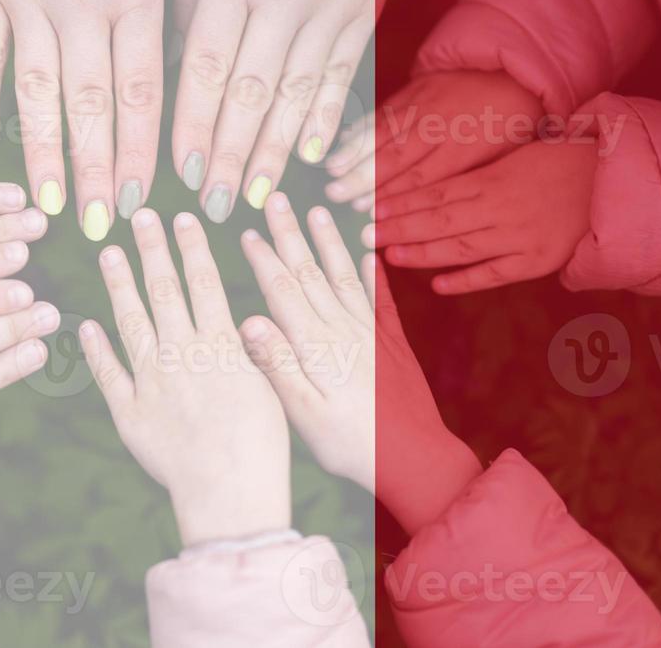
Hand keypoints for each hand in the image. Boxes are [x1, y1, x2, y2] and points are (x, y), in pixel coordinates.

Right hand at [0, 0, 168, 240]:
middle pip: (93, 104)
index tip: (146, 200)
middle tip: (100, 228)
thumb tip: (158, 80)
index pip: (144, 90)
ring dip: (44, 151)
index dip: (145, 151)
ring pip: (37, 88)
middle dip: (99, 171)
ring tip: (47, 206)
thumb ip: (155, 7)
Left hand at [80, 209, 290, 545]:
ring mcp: (152, 381)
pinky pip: (108, 374)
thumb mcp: (273, 388)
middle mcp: (183, 354)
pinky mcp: (130, 413)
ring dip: (119, 284)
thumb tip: (247, 317)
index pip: (203, 282)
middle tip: (139, 216)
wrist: (231, 492)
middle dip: (152, 249)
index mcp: (221, 345)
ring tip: (108, 252)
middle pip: (164, 290)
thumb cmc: (263, 445)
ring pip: (131, 321)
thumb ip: (256, 350)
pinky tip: (84, 325)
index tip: (181, 218)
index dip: (191, 247)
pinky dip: (95, 349)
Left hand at [171, 0, 372, 222]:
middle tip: (212, 210)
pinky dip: (325, 118)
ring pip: (298, 94)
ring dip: (276, 153)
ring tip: (257, 200)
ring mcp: (332, 3)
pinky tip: (312, 158)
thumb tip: (173, 67)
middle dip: (231, 157)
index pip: (206, 68)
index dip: (194, 127)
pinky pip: (342, 74)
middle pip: (251, 93)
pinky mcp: (366, 5)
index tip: (179, 174)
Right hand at [235, 202, 481, 533]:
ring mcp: (370, 334)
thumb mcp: (303, 414)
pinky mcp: (393, 345)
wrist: (413, 460)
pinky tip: (370, 253)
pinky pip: (381, 299)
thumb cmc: (350, 445)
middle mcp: (342, 330)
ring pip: (344, 276)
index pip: (282, 291)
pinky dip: (375, 273)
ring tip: (318, 212)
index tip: (247, 230)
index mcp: (315, 346)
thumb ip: (277, 365)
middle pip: (311, 272)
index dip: (263, 258)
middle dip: (291, 234)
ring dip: (329, 242)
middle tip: (277, 200)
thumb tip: (249, 321)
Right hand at [325, 70, 544, 212]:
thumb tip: (426, 211)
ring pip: (384, 132)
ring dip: (354, 153)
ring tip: (331, 172)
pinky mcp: (415, 88)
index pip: (422, 179)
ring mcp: (425, 104)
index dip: (392, 197)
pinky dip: (361, 127)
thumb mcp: (498, 159)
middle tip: (336, 196)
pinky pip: (383, 110)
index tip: (367, 214)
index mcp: (465, 149)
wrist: (512, 73)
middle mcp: (441, 127)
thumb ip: (462, 181)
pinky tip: (341, 142)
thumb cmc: (508, 126)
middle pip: (397, 157)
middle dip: (363, 178)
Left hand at [372, 139, 597, 294]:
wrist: (612, 177)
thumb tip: (424, 186)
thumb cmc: (557, 160)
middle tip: (363, 235)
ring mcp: (520, 237)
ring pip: (461, 247)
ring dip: (423, 254)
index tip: (368, 208)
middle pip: (439, 220)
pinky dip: (466, 280)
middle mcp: (503, 208)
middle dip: (398, 229)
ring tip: (390, 255)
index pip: (435, 192)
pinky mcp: (538, 260)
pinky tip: (437, 285)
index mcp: (494, 178)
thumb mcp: (511, 157)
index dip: (399, 203)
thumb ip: (473, 174)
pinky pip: (496, 274)